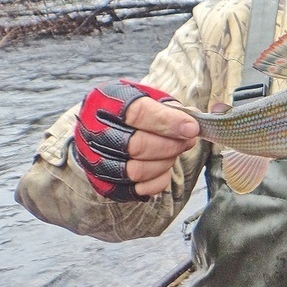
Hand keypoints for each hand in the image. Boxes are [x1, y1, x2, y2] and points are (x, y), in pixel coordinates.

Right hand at [73, 79, 198, 201]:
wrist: (101, 128)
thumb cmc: (129, 110)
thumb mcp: (147, 96)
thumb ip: (169, 107)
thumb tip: (192, 124)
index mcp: (104, 102)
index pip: (138, 113)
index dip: (168, 122)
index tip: (192, 128)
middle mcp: (93, 131)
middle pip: (138, 145)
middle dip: (171, 145)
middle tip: (188, 141)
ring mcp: (95, 160)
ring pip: (137, 171)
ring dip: (165, 163)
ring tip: (175, 152)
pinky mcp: (103, 183)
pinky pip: (137, 190)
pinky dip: (158, 181)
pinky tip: (164, 168)